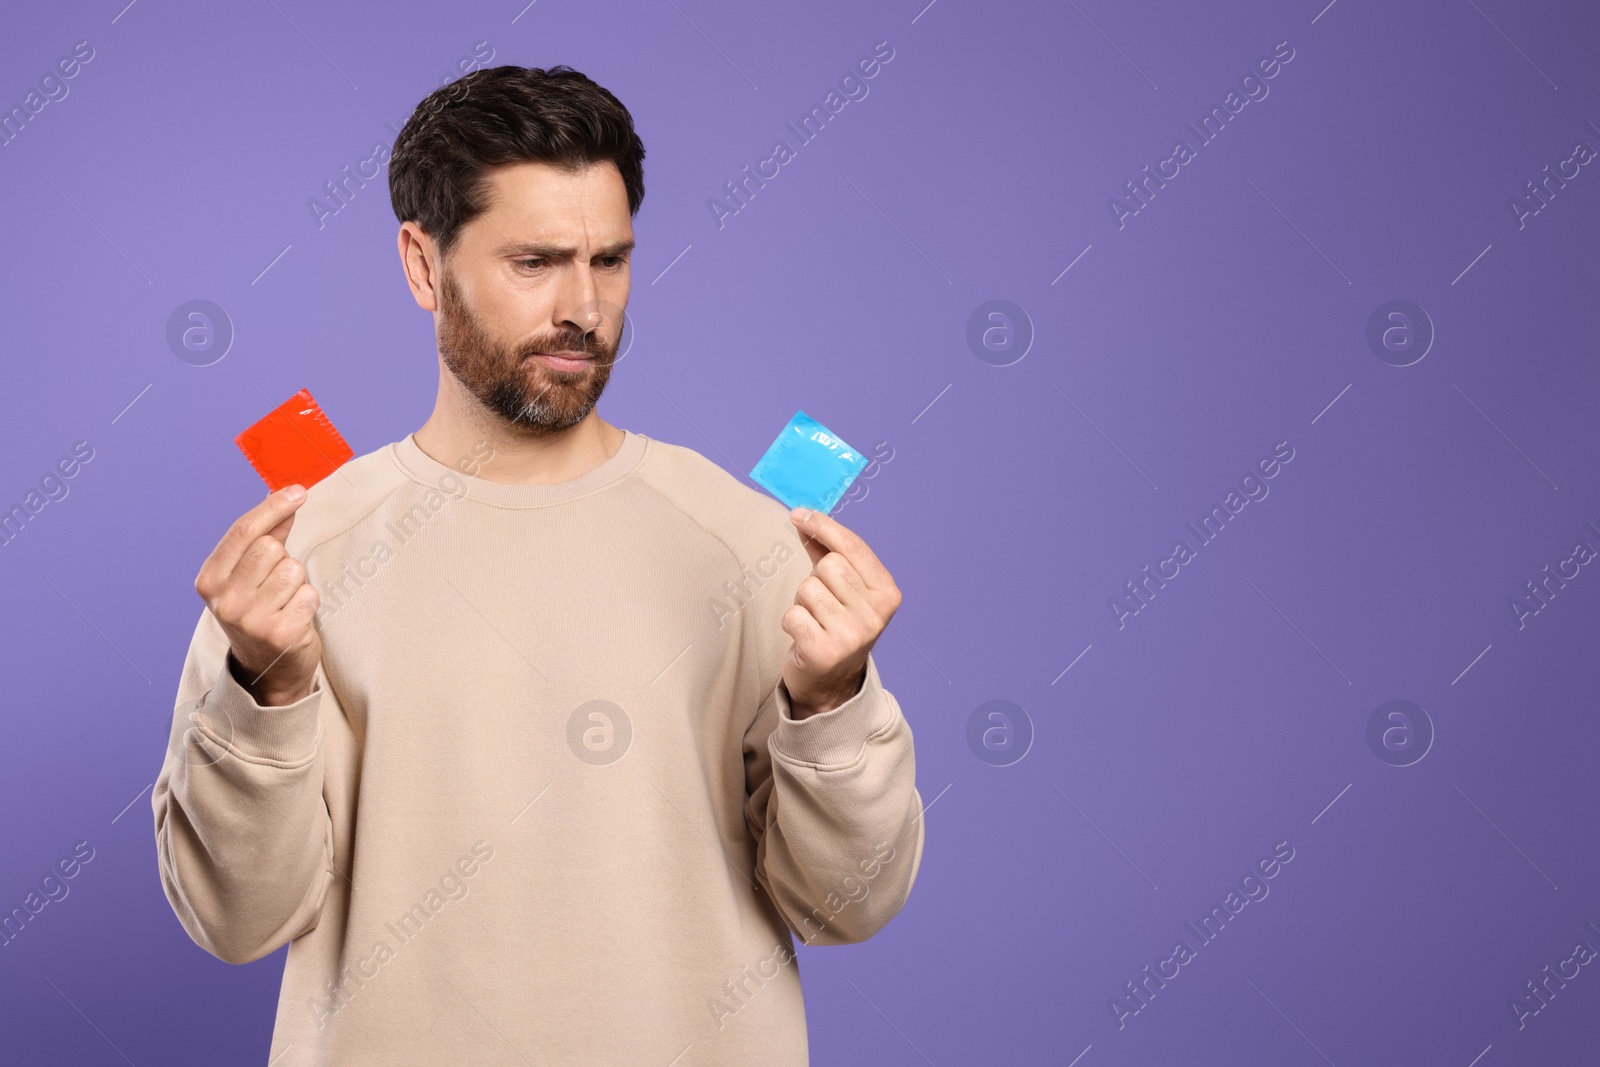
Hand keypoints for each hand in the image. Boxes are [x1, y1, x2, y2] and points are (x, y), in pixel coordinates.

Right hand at [194, 485, 321, 706]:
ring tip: (285, 603)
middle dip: (283, 559)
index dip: (273, 507)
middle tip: (277, 584)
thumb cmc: (260, 612)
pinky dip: (308, 601)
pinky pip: (309, 594)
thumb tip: (284, 494)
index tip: (298, 491)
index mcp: (210, 580)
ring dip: (297, 582)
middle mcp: (224, 601)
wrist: (268, 671)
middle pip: (270, 548)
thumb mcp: (250, 576)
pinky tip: (295, 617)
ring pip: (293, 569)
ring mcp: (251, 620)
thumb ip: (267, 535)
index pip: (243, 531)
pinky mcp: (281, 634)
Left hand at [779, 507, 901, 718]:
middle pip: (828, 565)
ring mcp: (852, 635)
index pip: (852, 547)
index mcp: (887, 594)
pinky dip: (791, 623)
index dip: (823, 526)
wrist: (831, 683)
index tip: (800, 514)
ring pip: (808, 589)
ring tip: (814, 621)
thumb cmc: (835, 625)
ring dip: (802, 603)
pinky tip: (804, 637)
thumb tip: (804, 517)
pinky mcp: (825, 652)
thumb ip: (825, 551)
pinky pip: (792, 615)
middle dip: (816, 579)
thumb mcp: (842, 589)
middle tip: (822, 605)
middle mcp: (876, 614)